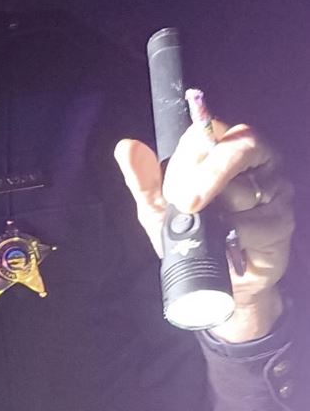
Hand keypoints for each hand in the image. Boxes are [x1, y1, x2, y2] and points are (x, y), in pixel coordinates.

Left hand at [114, 120, 293, 341]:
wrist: (215, 279)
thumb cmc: (190, 233)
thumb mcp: (157, 208)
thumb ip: (141, 179)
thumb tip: (127, 146)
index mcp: (222, 147)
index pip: (206, 131)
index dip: (187, 158)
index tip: (172, 191)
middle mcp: (256, 160)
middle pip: (237, 147)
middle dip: (207, 176)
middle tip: (186, 205)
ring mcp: (275, 188)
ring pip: (246, 187)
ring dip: (218, 212)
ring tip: (209, 229)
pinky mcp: (283, 221)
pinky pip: (257, 222)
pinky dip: (235, 235)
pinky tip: (228, 243)